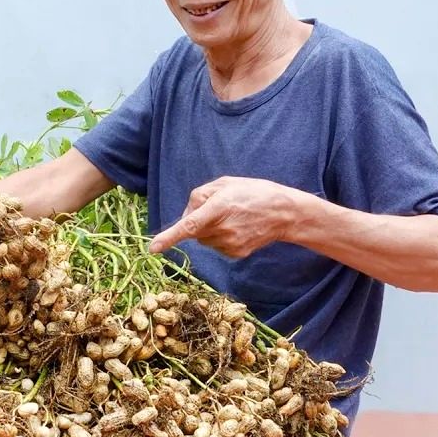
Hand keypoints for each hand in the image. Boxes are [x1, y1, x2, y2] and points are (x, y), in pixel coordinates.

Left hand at [149, 176, 315, 258]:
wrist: (284, 213)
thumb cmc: (253, 192)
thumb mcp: (225, 183)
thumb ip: (200, 195)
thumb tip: (185, 216)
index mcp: (219, 208)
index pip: (189, 226)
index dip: (169, 237)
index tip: (153, 248)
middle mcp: (223, 229)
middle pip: (193, 230)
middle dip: (196, 221)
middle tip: (218, 208)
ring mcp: (230, 244)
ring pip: (204, 240)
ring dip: (209, 229)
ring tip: (231, 216)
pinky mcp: (236, 253)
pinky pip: (216, 246)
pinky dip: (220, 238)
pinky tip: (237, 227)